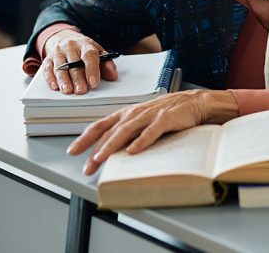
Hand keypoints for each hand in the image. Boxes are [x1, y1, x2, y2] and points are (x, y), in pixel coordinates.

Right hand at [41, 30, 117, 94]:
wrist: (64, 37)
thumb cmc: (83, 48)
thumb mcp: (98, 51)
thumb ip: (106, 63)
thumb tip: (113, 75)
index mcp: (85, 44)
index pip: (89, 56)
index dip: (92, 69)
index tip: (94, 82)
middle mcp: (71, 47)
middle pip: (74, 64)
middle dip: (78, 78)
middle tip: (81, 90)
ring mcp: (58, 52)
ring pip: (60, 67)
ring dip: (63, 80)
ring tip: (68, 91)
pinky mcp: (48, 58)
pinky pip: (47, 68)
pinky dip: (50, 78)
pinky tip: (54, 86)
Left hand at [67, 89, 234, 174]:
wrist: (196, 102)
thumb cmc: (170, 113)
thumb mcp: (145, 121)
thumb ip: (129, 133)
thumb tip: (112, 151)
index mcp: (128, 113)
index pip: (101, 125)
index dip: (85, 138)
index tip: (73, 151)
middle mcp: (135, 113)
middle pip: (110, 131)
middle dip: (95, 149)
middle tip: (87, 166)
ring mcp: (150, 115)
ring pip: (126, 131)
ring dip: (112, 145)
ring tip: (101, 158)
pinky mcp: (166, 119)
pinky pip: (151, 131)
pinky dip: (141, 141)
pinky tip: (133, 151)